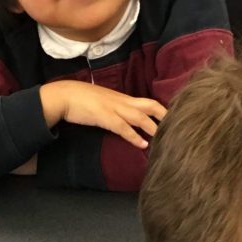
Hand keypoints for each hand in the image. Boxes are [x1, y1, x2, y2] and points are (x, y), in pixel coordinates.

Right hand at [40, 81, 166, 149]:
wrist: (63, 96)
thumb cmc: (81, 99)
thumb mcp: (103, 101)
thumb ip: (116, 107)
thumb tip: (125, 117)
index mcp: (121, 97)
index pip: (147, 101)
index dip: (161, 110)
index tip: (173, 119)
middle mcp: (121, 101)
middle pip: (149, 105)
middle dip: (165, 115)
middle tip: (179, 126)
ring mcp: (113, 108)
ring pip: (139, 116)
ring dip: (153, 128)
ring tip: (164, 139)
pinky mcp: (104, 117)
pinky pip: (123, 127)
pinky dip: (134, 136)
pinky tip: (143, 145)